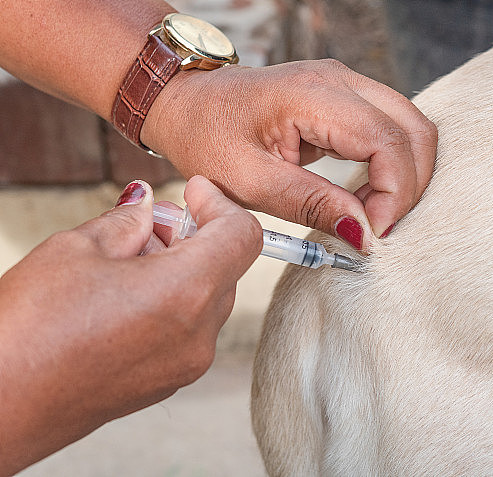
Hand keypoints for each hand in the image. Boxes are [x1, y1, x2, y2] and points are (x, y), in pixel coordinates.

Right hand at [0, 176, 261, 474]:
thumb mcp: (76, 249)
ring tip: (124, 262)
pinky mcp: (168, 382)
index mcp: (187, 292)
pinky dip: (173, 303)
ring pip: (208, 299)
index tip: (197, 192)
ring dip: (182, 270)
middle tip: (148, 225)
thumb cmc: (28, 331)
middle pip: (225, 267)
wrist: (0, 406)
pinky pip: (189, 330)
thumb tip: (148, 205)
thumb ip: (128, 220)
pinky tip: (124, 297)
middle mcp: (199, 333)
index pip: (243, 236)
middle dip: (194, 236)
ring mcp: (187, 364)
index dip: (221, 204)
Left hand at [140, 59, 437, 249]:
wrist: (187, 103)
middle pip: (413, 129)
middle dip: (409, 185)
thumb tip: (364, 233)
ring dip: (403, 176)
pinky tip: (366, 194)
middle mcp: (338, 79)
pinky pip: (392, 129)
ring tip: (370, 213)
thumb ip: (310, 204)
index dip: (394, 191)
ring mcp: (346, 83)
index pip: (386, 140)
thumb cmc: (207, 137)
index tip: (374, 232)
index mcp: (311, 95)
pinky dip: (392, 166)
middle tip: (379, 227)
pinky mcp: (347, 96)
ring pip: (410, 128)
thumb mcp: (250, 182)